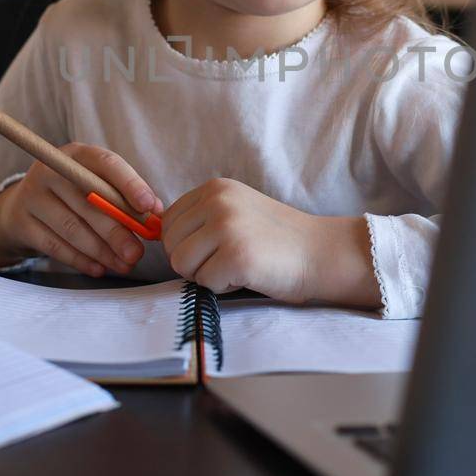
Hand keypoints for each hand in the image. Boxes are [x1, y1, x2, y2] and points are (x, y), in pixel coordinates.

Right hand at [0, 143, 162, 276]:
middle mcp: (50, 170)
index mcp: (76, 153)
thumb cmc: (73, 196)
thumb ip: (124, 197)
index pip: (106, 163)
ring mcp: (31, 196)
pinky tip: (99, 269)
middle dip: (117, 230)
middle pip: (89, 201)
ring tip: (123, 265)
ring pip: (72, 228)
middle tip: (137, 253)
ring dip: (102, 251)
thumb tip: (154, 215)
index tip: (150, 207)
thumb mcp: (95, 186)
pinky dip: (80, 260)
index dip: (130, 184)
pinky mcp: (21, 223)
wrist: (22, 209)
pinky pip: (55, 246)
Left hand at [159, 178, 380, 307]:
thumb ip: (200, 218)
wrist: (322, 252)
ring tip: (239, 265)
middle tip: (230, 258)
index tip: (219, 246)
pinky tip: (251, 274)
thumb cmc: (276, 240)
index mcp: (215, 188)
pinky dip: (226, 287)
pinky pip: (205, 283)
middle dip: (194, 261)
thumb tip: (153, 233)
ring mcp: (226, 227)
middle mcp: (218, 201)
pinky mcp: (236, 255)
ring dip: (207, 275)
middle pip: (170, 244)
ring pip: (182, 265)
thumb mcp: (236, 212)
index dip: (188, 244)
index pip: (168, 222)